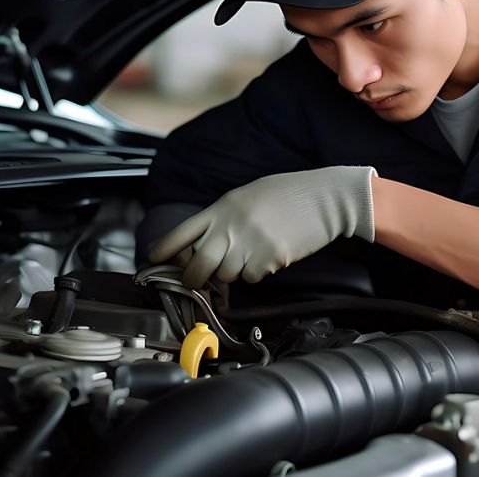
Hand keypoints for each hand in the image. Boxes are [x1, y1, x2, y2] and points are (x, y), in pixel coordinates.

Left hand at [148, 166, 376, 287]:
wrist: (326, 198)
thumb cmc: (289, 195)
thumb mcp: (249, 197)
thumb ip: (226, 218)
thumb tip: (207, 244)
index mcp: (223, 207)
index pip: (183, 231)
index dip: (164, 248)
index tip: (151, 259)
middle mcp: (231, 225)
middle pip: (198, 265)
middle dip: (193, 279)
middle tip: (196, 283)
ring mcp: (250, 243)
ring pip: (226, 276)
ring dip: (234, 273)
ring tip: (253, 254)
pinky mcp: (269, 259)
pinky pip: (252, 278)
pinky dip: (258, 273)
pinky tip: (272, 255)